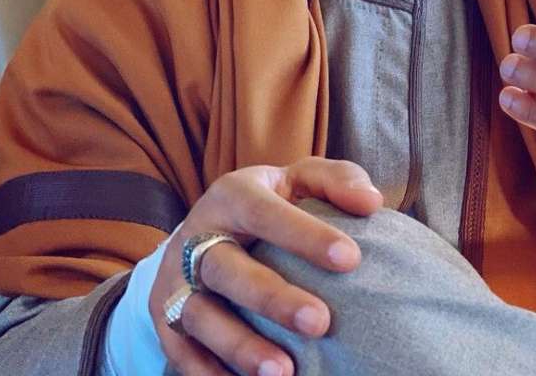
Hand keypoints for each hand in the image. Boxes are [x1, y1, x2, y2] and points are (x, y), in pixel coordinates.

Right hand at [149, 158, 383, 375]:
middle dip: (272, 298)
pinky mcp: (164, 320)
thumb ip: (337, 181)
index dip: (305, 235)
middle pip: (226, 268)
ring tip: (283, 373)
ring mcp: (175, 280)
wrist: (212, 223)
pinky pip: (181, 353)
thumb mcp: (302, 178)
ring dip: (239, 347)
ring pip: (199, 316)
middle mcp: (196, 235)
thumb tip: (371, 202)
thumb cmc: (274, 201)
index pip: (265, 212)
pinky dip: (210, 374)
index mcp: (232, 195)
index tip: (351, 259)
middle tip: (320, 322)